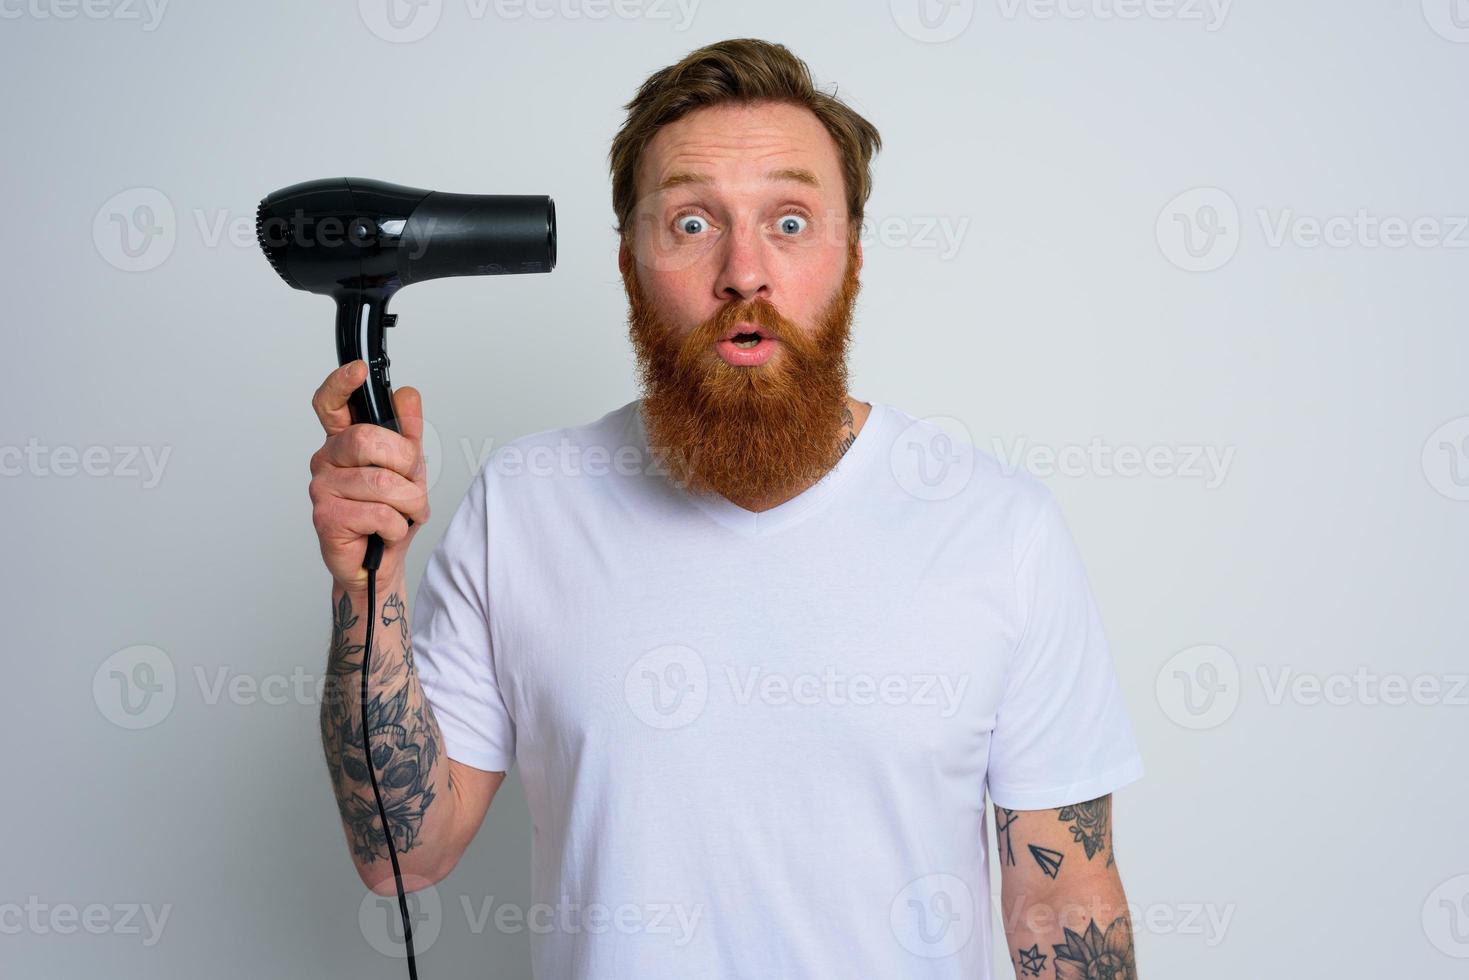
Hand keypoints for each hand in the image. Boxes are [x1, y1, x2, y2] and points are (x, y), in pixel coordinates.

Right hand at [308, 360, 429, 595]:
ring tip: (402, 514)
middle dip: (405, 465)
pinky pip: (378, 513)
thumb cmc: (389, 515)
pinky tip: (385, 532)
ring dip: (408, 503)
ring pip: (381, 482)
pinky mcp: (325, 517)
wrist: (378, 564)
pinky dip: (397, 526)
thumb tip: (407, 395)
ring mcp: (321, 488)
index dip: (341, 384)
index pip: (331, 404)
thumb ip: (408, 434)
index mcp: (343, 442)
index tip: (357, 370)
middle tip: (409, 486)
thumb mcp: (409, 471)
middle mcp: (326, 459)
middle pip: (368, 440)